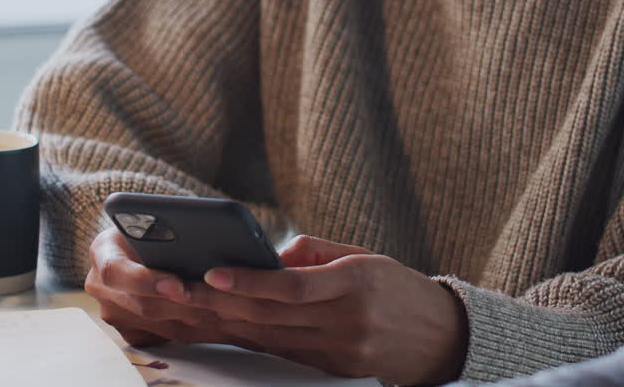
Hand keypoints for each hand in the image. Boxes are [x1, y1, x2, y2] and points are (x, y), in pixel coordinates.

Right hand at [84, 227, 239, 347]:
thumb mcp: (155, 218)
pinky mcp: (131, 331)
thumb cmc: (153, 225)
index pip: (116, 271)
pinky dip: (197, 331)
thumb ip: (168, 230)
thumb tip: (201, 244)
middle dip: (184, 306)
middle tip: (219, 305)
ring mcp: (114, 312)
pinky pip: (166, 339)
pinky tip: (224, 324)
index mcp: (102, 251)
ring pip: (159, 326)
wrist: (140, 242)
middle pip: (142, 306)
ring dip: (197, 322)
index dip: (147, 281)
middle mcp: (101, 286)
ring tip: (230, 315)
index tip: (178, 285)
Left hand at [185, 235, 469, 384]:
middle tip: (180, 288)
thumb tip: (268, 255)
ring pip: (269, 338)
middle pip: (271, 317)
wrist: (442, 339)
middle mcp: (346, 323)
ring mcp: (338, 353)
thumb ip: (314, 252)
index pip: (292, 287)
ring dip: (227, 324)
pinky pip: (281, 353)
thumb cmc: (398, 289)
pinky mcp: (332, 371)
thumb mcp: (364, 256)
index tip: (212, 271)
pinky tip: (221, 328)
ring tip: (189, 306)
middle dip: (222, 304)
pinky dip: (249, 340)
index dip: (249, 281)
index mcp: (356, 284)